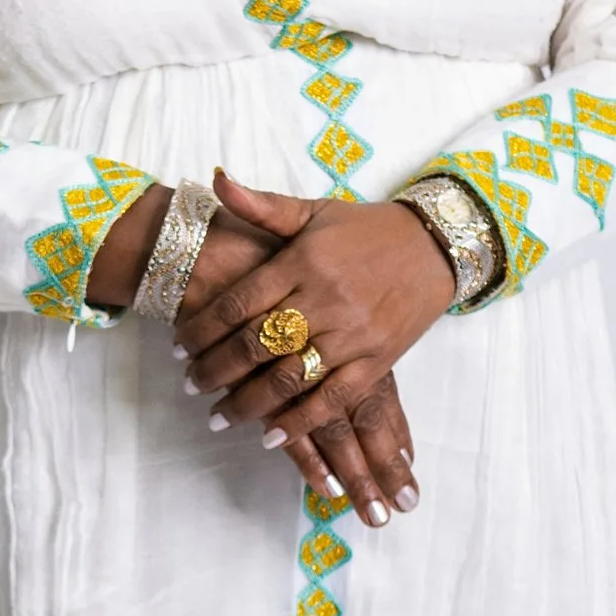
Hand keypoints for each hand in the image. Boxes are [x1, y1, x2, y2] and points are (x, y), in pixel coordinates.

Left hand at [175, 168, 455, 519]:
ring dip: (249, 403)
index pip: (239, 303)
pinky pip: (334, 398)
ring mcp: (353, 333)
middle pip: (256, 344)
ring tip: (219, 417)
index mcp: (302, 262)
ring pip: (290, 378)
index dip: (203, 329)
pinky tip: (272, 436)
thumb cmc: (366, 229)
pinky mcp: (377, 360)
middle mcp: (324, 299)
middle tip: (191, 386)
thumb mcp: (313, 211)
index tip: (180, 347)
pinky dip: (301, 421)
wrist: (435, 245)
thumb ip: (261, 206)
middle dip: (216, 370)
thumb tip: (216, 179)